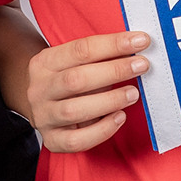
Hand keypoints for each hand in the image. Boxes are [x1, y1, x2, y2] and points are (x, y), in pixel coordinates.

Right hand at [25, 31, 151, 152]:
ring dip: (109, 100)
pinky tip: (120, 117)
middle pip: (75, 80)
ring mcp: (43, 116)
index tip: (140, 41)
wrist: (42, 105)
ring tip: (133, 93)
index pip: (80, 50)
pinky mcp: (52, 140)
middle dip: (113, 71)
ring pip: (74, 110)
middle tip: (142, 66)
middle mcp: (39, 89)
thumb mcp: (74, 63)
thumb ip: (100, 57)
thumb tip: (136, 47)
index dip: (112, 44)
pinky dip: (102, 129)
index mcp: (43, 63)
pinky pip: (76, 140)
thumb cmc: (68, 81)